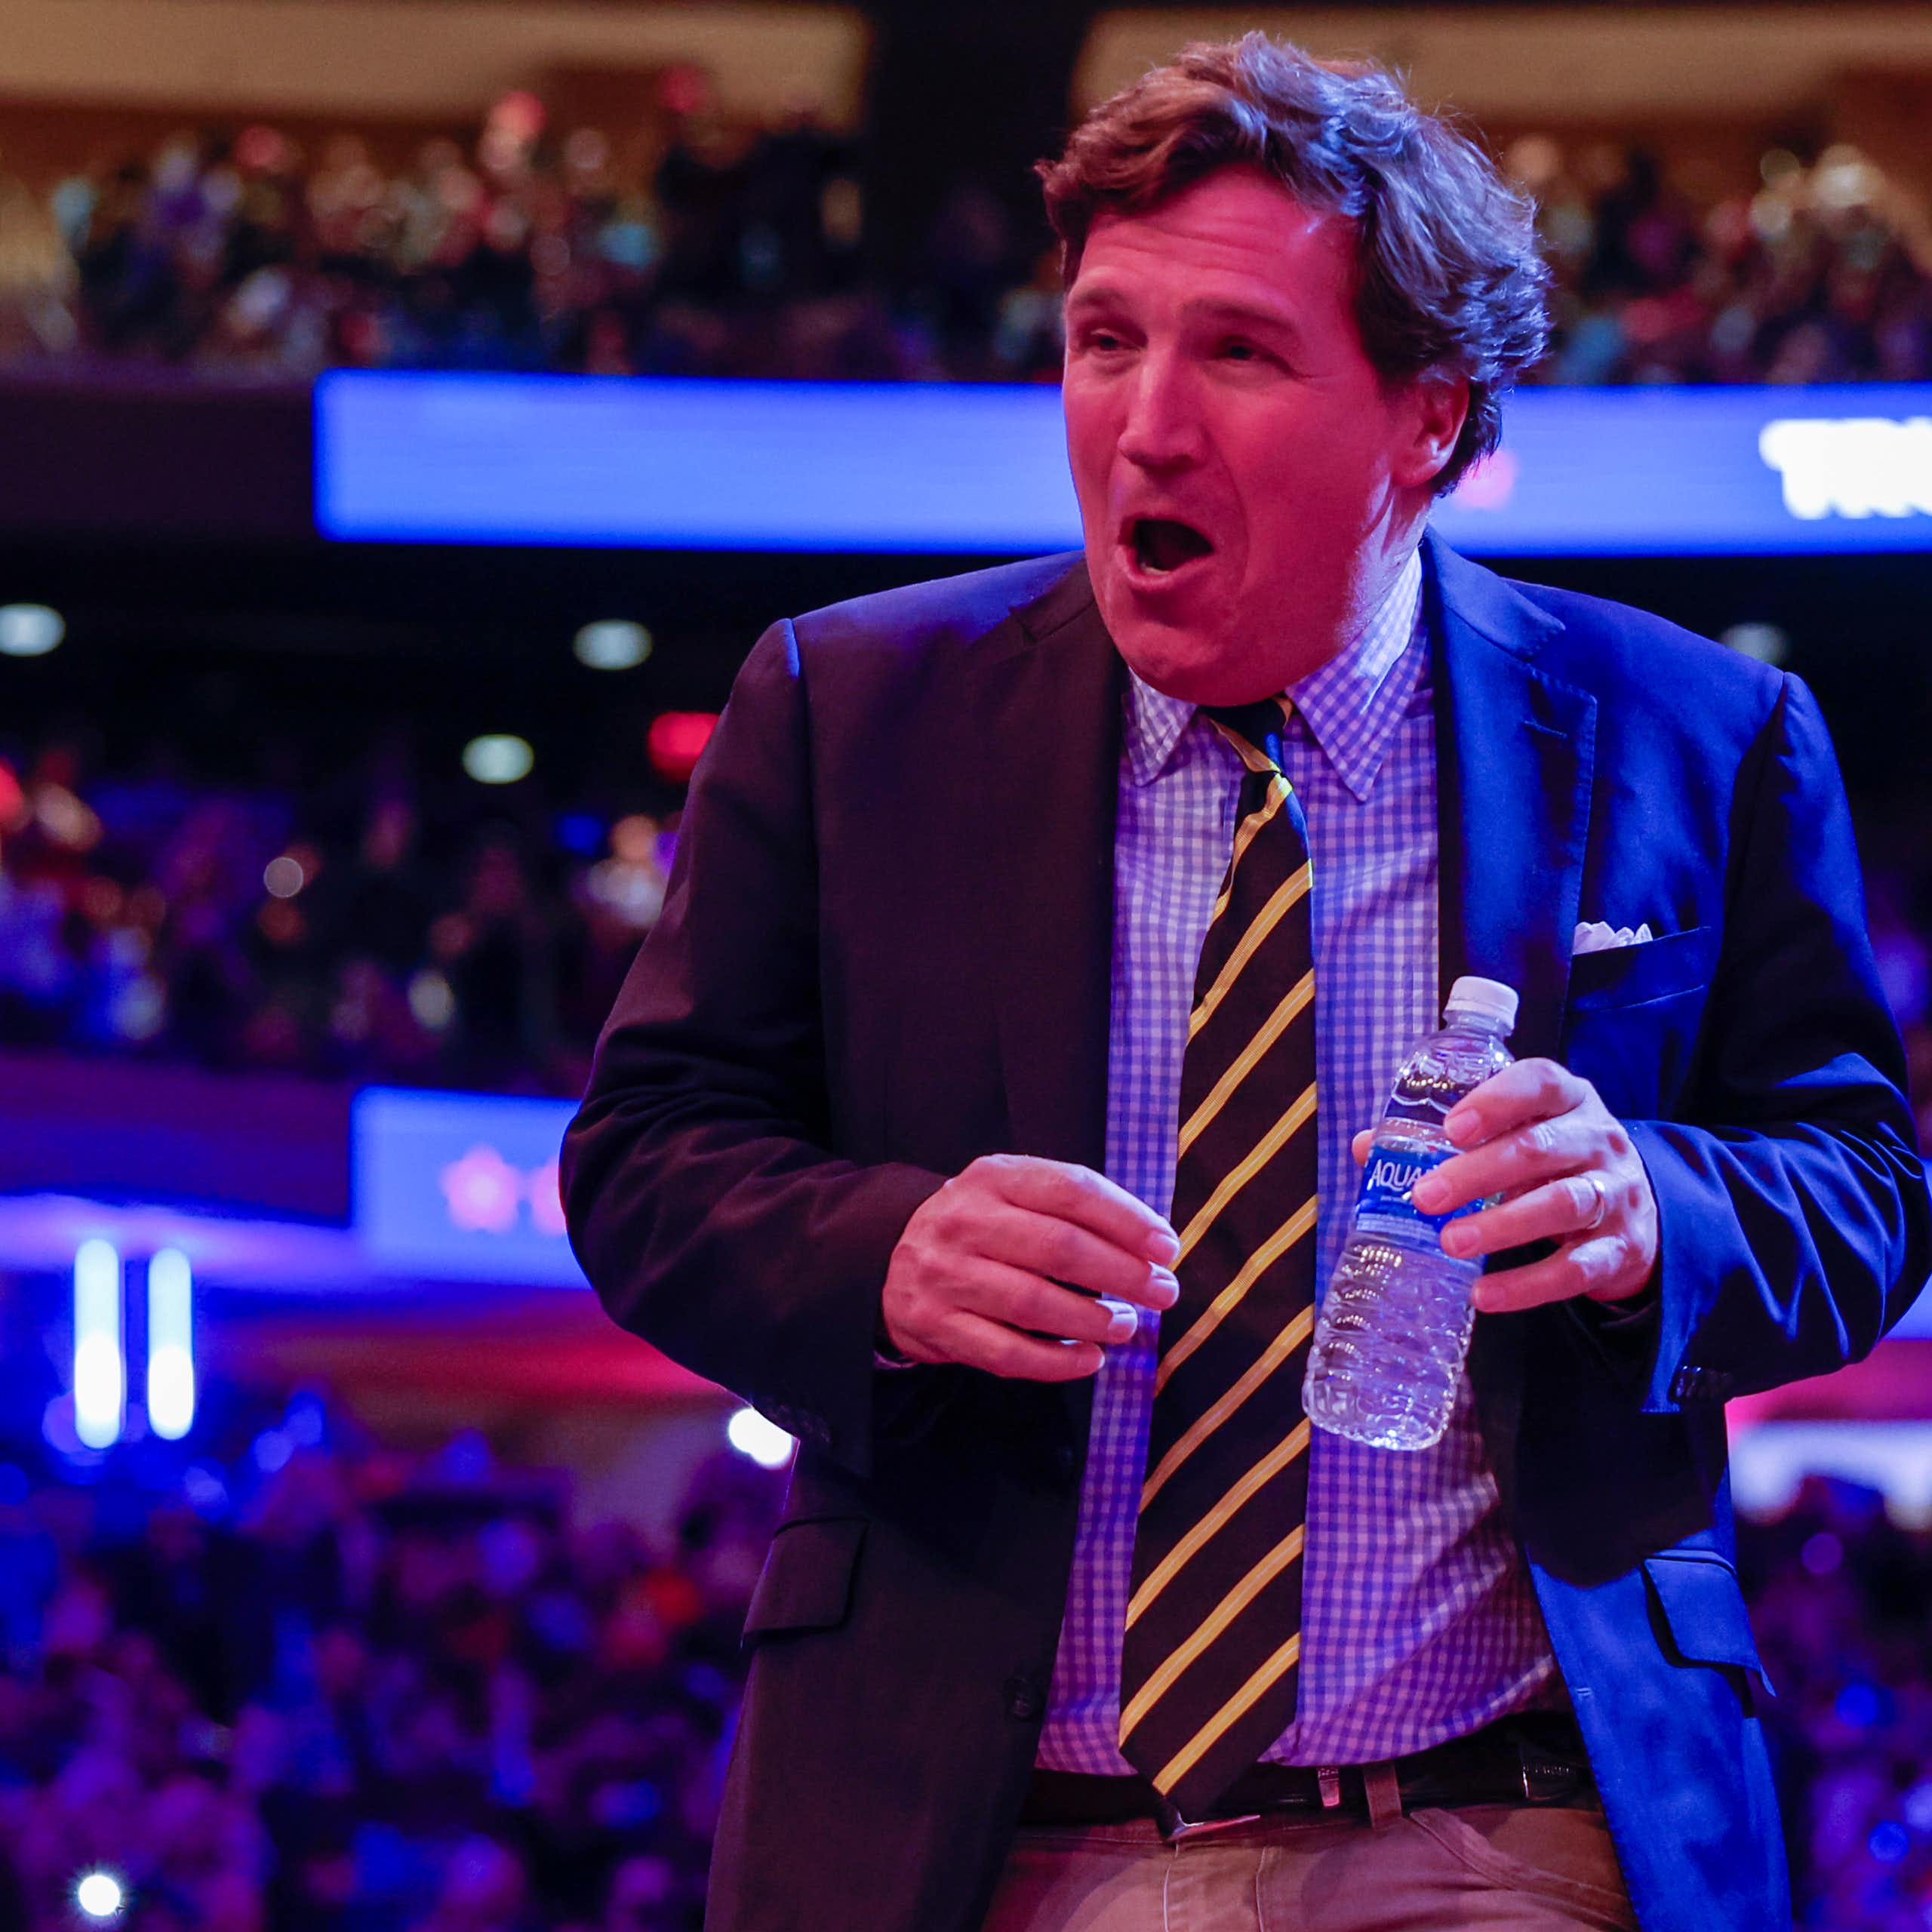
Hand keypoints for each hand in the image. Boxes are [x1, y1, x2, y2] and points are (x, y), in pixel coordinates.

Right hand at [881, 1154, 1180, 1378]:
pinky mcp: (933, 1323)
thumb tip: (1152, 1245)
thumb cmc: (983, 1228)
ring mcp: (944, 1273)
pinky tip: (1089, 1359)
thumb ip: (1073, 1209)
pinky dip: (1056, 1361)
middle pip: (1057, 1247)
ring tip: (1126, 1326)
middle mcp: (963, 1220)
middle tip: (1163, 1293)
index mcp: (992, 1177)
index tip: (1167, 1248)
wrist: (893, 1257)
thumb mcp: (1015, 1195)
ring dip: (1092, 1319)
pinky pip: (1005, 1352)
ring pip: (1032, 1302)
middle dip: (1122, 1273)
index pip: (1070, 1189)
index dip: (1127, 1220)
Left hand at [1348, 1058, 1657, 1311]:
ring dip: (1502, 1225)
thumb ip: (1450, 1138)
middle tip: (1424, 1197)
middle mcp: (1598, 1140)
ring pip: (1563, 1204)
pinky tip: (1484, 1294)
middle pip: (1540, 1148)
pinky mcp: (1620, 1249)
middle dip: (1477, 1172)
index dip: (1497, 1101)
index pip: (1541, 1083)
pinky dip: (1528, 1284)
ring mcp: (1616, 1193)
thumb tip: (1368, 1147)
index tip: (1451, 1128)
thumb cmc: (1552, 1161)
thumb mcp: (1515, 1136)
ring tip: (1450, 1242)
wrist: (1636, 1212)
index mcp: (1568, 1101)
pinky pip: (1576, 1269)